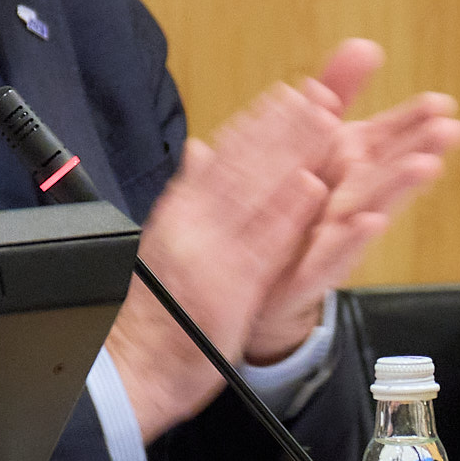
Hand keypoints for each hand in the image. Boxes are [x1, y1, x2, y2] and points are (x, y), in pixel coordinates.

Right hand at [108, 90, 330, 441]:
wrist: (133, 369)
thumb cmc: (156, 313)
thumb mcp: (167, 241)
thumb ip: (191, 193)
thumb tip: (200, 151)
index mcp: (182, 212)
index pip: (227, 157)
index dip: (264, 121)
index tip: (293, 92)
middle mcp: (195, 225)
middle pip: (246, 166)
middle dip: (286, 126)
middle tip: (323, 91)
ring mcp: (213, 254)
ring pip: (258, 193)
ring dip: (293, 155)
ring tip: (327, 121)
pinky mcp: (229, 288)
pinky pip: (263, 246)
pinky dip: (286, 216)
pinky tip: (311, 190)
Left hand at [243, 41, 459, 361]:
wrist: (256, 285)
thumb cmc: (294, 208)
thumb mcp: (312, 143)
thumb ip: (337, 93)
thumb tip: (363, 44)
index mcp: (345, 167)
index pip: (385, 138)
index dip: (412, 121)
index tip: (443, 103)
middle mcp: (345, 200)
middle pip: (386, 170)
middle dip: (418, 149)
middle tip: (451, 130)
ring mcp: (332, 238)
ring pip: (368, 210)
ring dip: (397, 189)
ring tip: (426, 166)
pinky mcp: (310, 272)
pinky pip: (331, 255)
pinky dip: (349, 239)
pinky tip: (369, 222)